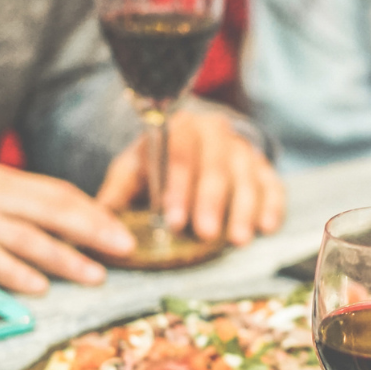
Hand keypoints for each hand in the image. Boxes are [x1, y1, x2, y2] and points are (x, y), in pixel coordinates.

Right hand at [0, 163, 135, 293]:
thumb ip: (24, 204)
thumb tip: (73, 223)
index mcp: (5, 180)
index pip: (59, 193)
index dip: (94, 212)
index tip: (123, 230)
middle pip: (51, 210)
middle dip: (93, 230)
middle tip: (125, 248)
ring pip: (26, 236)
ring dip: (64, 257)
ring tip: (94, 275)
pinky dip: (14, 272)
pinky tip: (37, 286)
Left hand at [96, 109, 285, 246]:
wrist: (194, 143)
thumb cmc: (157, 163)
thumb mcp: (133, 170)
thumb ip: (118, 193)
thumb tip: (97, 220)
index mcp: (178, 129)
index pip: (178, 155)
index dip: (178, 188)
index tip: (174, 220)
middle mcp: (214, 134)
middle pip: (215, 167)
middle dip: (211, 202)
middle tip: (207, 234)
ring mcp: (241, 150)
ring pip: (246, 177)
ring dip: (243, 210)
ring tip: (238, 240)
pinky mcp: (263, 167)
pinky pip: (273, 184)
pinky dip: (271, 206)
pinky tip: (266, 227)